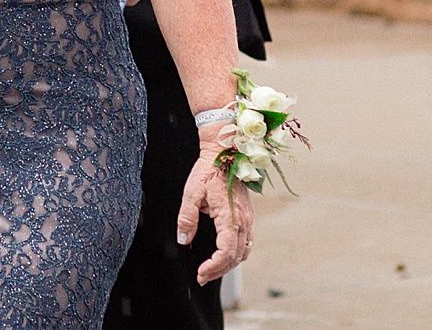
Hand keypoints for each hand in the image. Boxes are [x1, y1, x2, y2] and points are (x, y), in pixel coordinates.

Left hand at [179, 128, 251, 284]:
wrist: (226, 154)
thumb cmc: (209, 170)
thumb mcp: (192, 192)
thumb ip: (187, 217)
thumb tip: (184, 239)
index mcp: (230, 217)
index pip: (226, 252)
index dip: (214, 266)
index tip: (201, 273)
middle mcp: (243, 222)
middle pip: (235, 257)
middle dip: (219, 270)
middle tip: (202, 277)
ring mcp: (247, 220)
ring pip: (243, 252)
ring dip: (228, 265)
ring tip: (212, 271)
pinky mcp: (247, 217)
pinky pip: (246, 243)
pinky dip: (236, 254)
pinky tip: (226, 257)